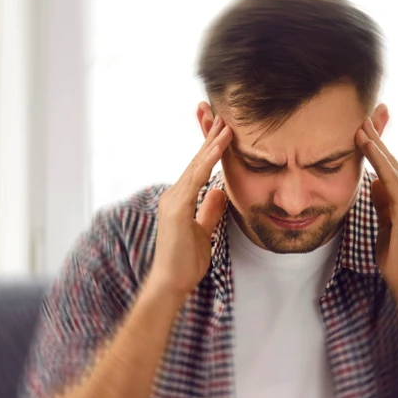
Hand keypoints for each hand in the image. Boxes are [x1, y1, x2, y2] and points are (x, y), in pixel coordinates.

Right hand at [148, 116, 230, 301]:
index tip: (222, 130)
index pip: (198, 169)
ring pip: (196, 165)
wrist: (170, 283)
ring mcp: (173, 200)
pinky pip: (196, 179)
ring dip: (212, 143)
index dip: (210, 149)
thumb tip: (220, 192)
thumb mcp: (204, 233)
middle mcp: (173, 195)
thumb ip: (209, 211)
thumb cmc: (184, 262)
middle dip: (209, 136)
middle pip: (195, 161)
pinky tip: (220, 146)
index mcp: (179, 200)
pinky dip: (209, 161)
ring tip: (226, 123)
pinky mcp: (176, 208)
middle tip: (222, 113)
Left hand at [356, 116, 397, 298]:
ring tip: (360, 124)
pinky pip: (389, 176)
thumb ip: (383, 204)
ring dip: (375, 143)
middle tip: (363, 117)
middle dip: (378, 138)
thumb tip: (374, 185)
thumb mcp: (385, 225)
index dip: (379, 149)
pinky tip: (366, 144)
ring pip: (391, 164)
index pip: (392, 168)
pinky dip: (377, 158)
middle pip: (393, 161)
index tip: (366, 131)